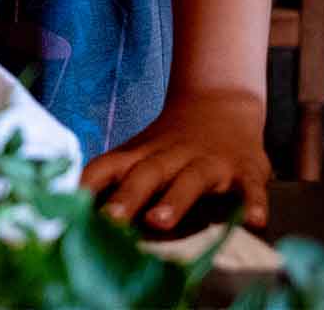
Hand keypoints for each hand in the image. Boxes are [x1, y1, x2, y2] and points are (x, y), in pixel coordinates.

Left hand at [81, 90, 270, 231]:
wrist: (221, 103)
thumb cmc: (171, 142)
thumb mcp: (139, 153)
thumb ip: (113, 177)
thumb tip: (71, 203)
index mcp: (142, 155)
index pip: (109, 166)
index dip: (89, 183)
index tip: (68, 203)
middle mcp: (173, 157)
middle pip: (147, 175)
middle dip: (128, 196)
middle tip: (110, 219)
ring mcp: (209, 163)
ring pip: (190, 180)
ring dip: (175, 199)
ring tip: (160, 221)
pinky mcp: (245, 172)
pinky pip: (251, 188)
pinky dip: (254, 203)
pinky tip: (255, 221)